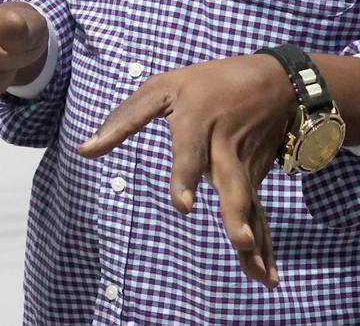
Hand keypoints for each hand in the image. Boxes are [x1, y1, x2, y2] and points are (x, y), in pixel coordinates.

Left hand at [77, 54, 296, 288]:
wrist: (275, 81)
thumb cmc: (208, 83)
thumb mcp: (163, 88)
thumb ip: (124, 119)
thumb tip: (84, 150)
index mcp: (197, 124)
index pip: (190, 154)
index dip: (186, 178)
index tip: (184, 206)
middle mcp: (224, 150)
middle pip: (232, 185)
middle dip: (236, 215)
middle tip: (242, 242)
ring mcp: (245, 168)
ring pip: (250, 207)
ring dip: (256, 241)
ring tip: (261, 275)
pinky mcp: (257, 180)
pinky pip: (260, 216)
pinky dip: (267, 247)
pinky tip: (268, 277)